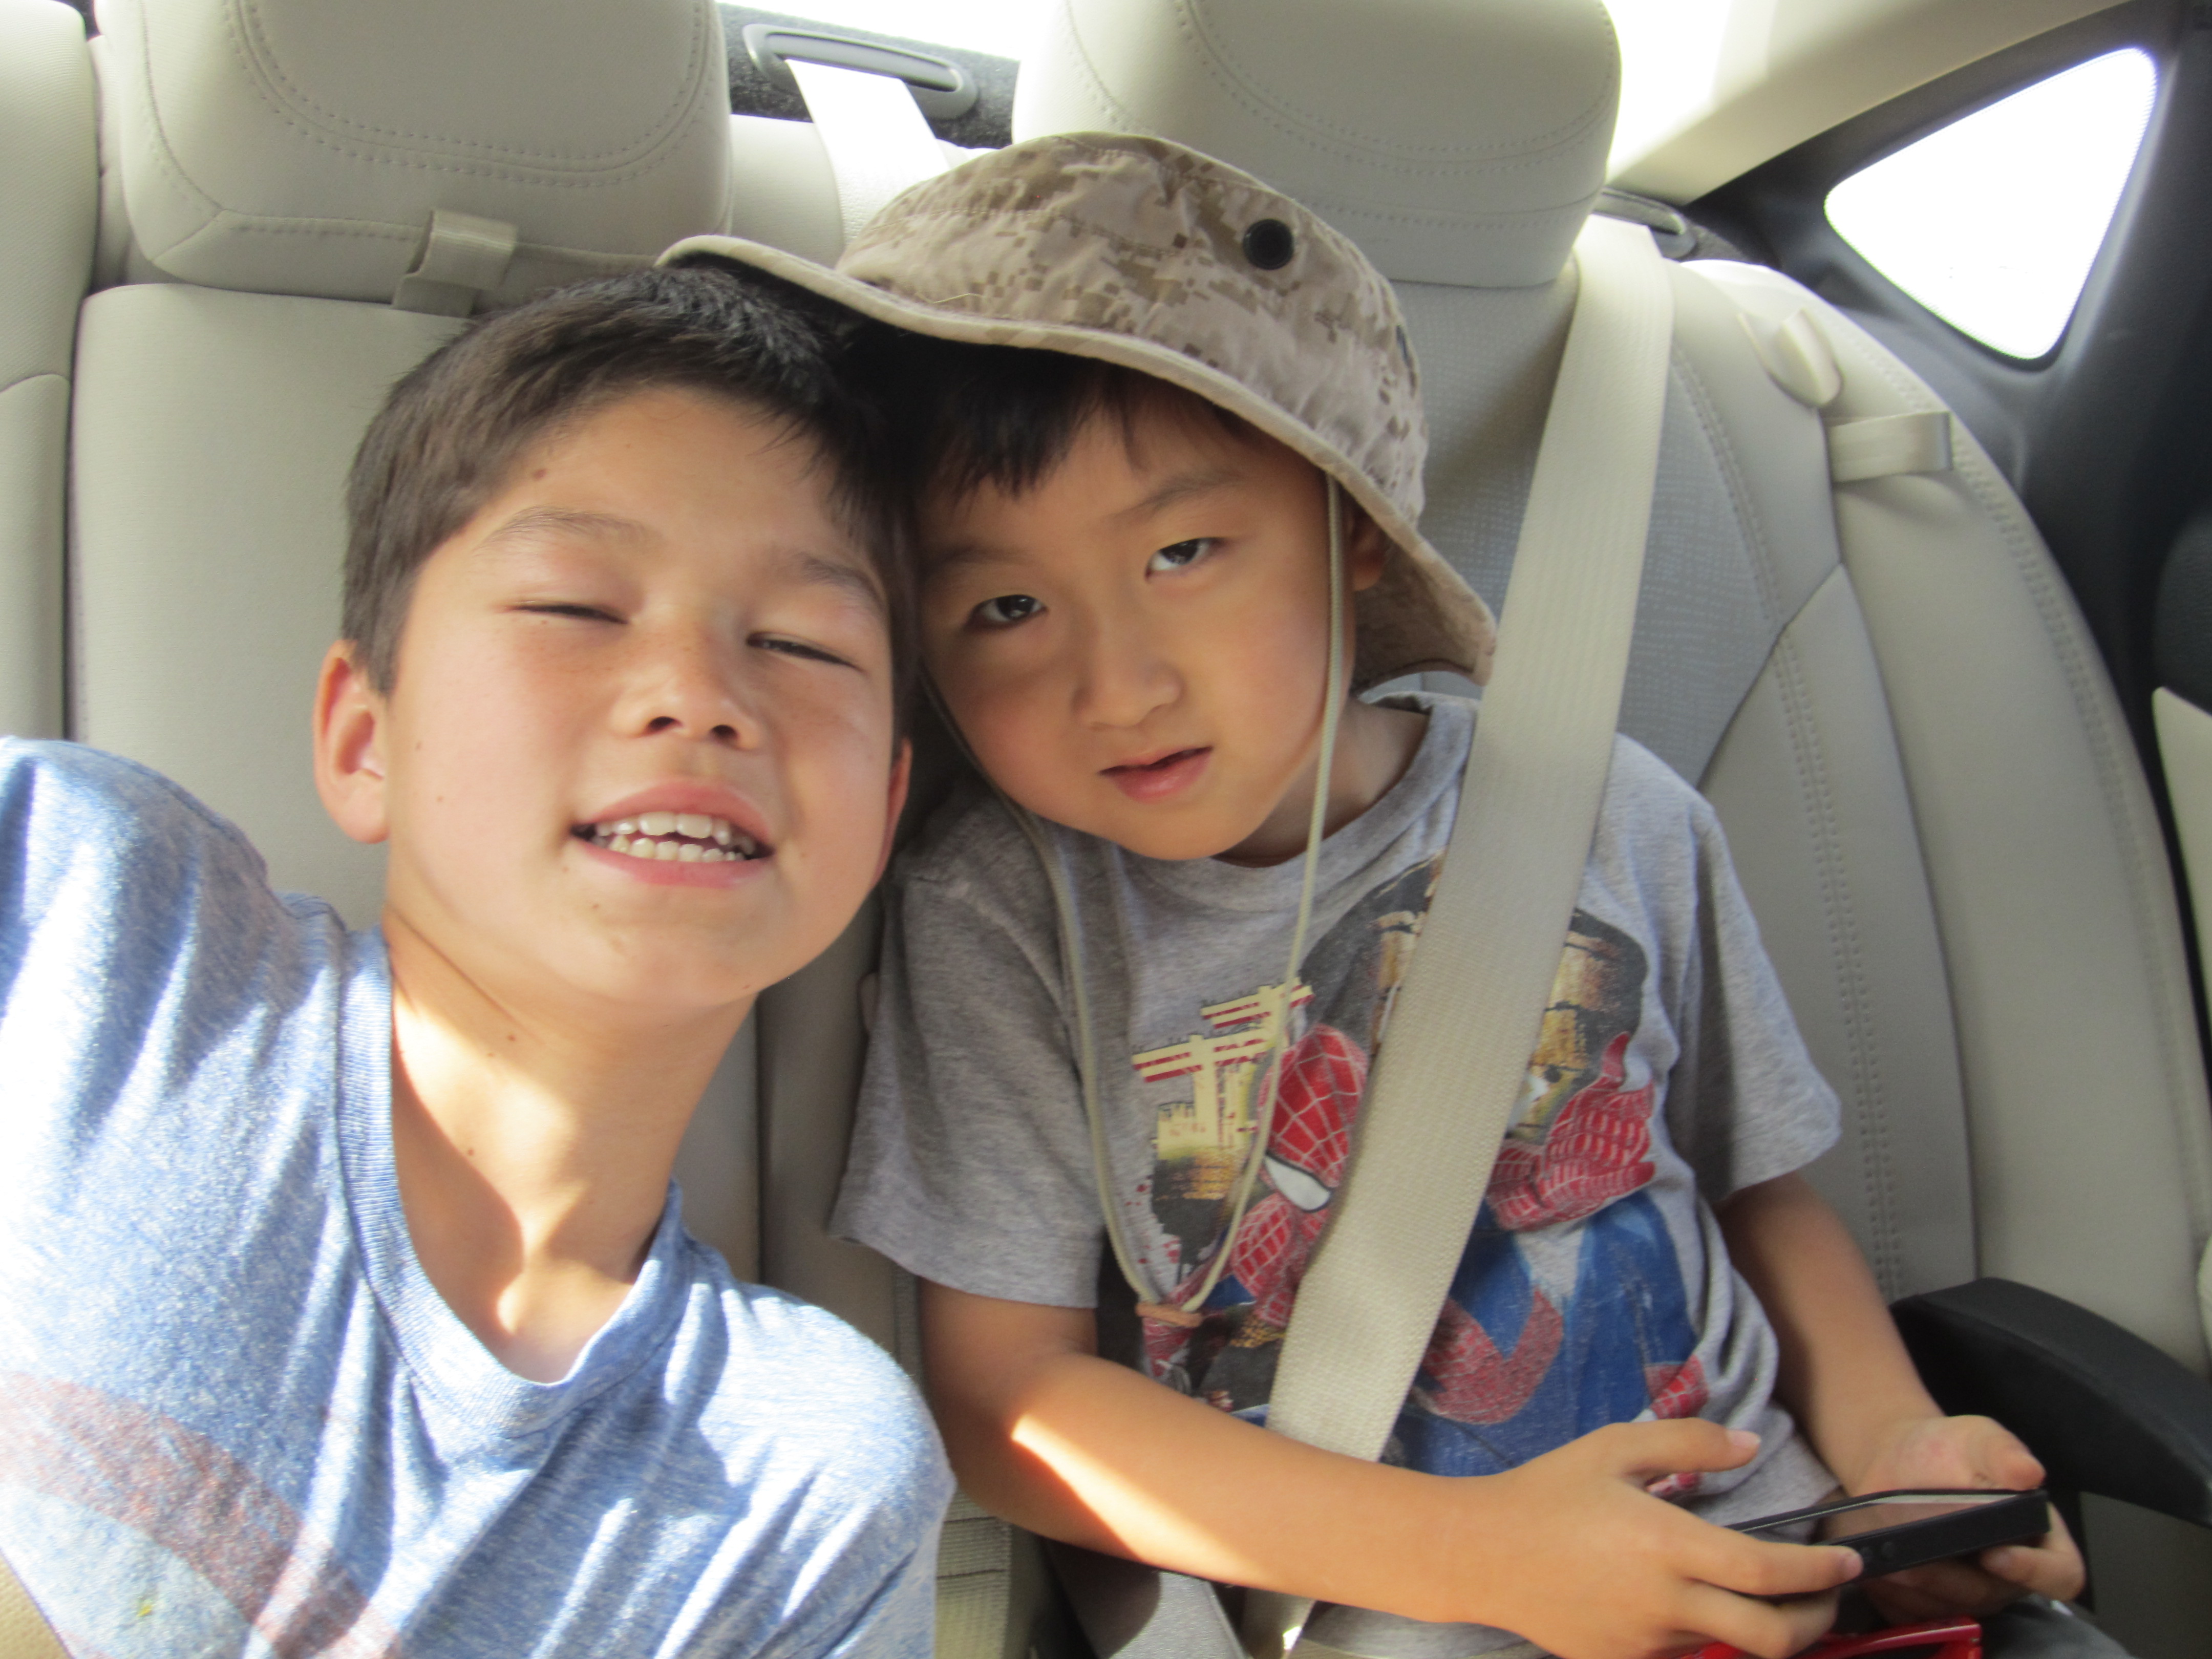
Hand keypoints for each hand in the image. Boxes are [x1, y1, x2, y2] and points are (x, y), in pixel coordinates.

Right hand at [1473, 1420, 1860, 1658]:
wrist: (1481, 1554)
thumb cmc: (1547, 1493)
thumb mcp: (1614, 1448)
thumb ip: (1688, 1442)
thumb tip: (1750, 1446)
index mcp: (1666, 1545)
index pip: (1768, 1573)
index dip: (1820, 1571)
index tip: (1849, 1560)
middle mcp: (1665, 1603)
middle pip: (1772, 1636)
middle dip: (1818, 1619)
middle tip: (1829, 1594)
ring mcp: (1645, 1642)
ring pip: (1729, 1643)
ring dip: (1760, 1623)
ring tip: (1761, 1592)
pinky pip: (1685, 1653)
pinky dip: (1707, 1632)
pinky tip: (1694, 1602)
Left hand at [1838, 1414, 2083, 1622]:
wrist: (1897, 1460)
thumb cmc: (1948, 1449)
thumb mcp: (1978, 1439)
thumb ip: (2004, 1453)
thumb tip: (2028, 1472)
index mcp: (2038, 1539)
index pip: (2060, 1574)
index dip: (2035, 1573)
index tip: (1995, 1555)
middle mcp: (2009, 1576)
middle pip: (1992, 1596)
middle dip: (1950, 1579)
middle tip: (1913, 1560)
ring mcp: (1970, 1594)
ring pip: (1949, 1609)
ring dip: (1914, 1589)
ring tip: (1884, 1563)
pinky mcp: (1930, 1602)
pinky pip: (1914, 1613)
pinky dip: (1892, 1597)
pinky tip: (1873, 1571)